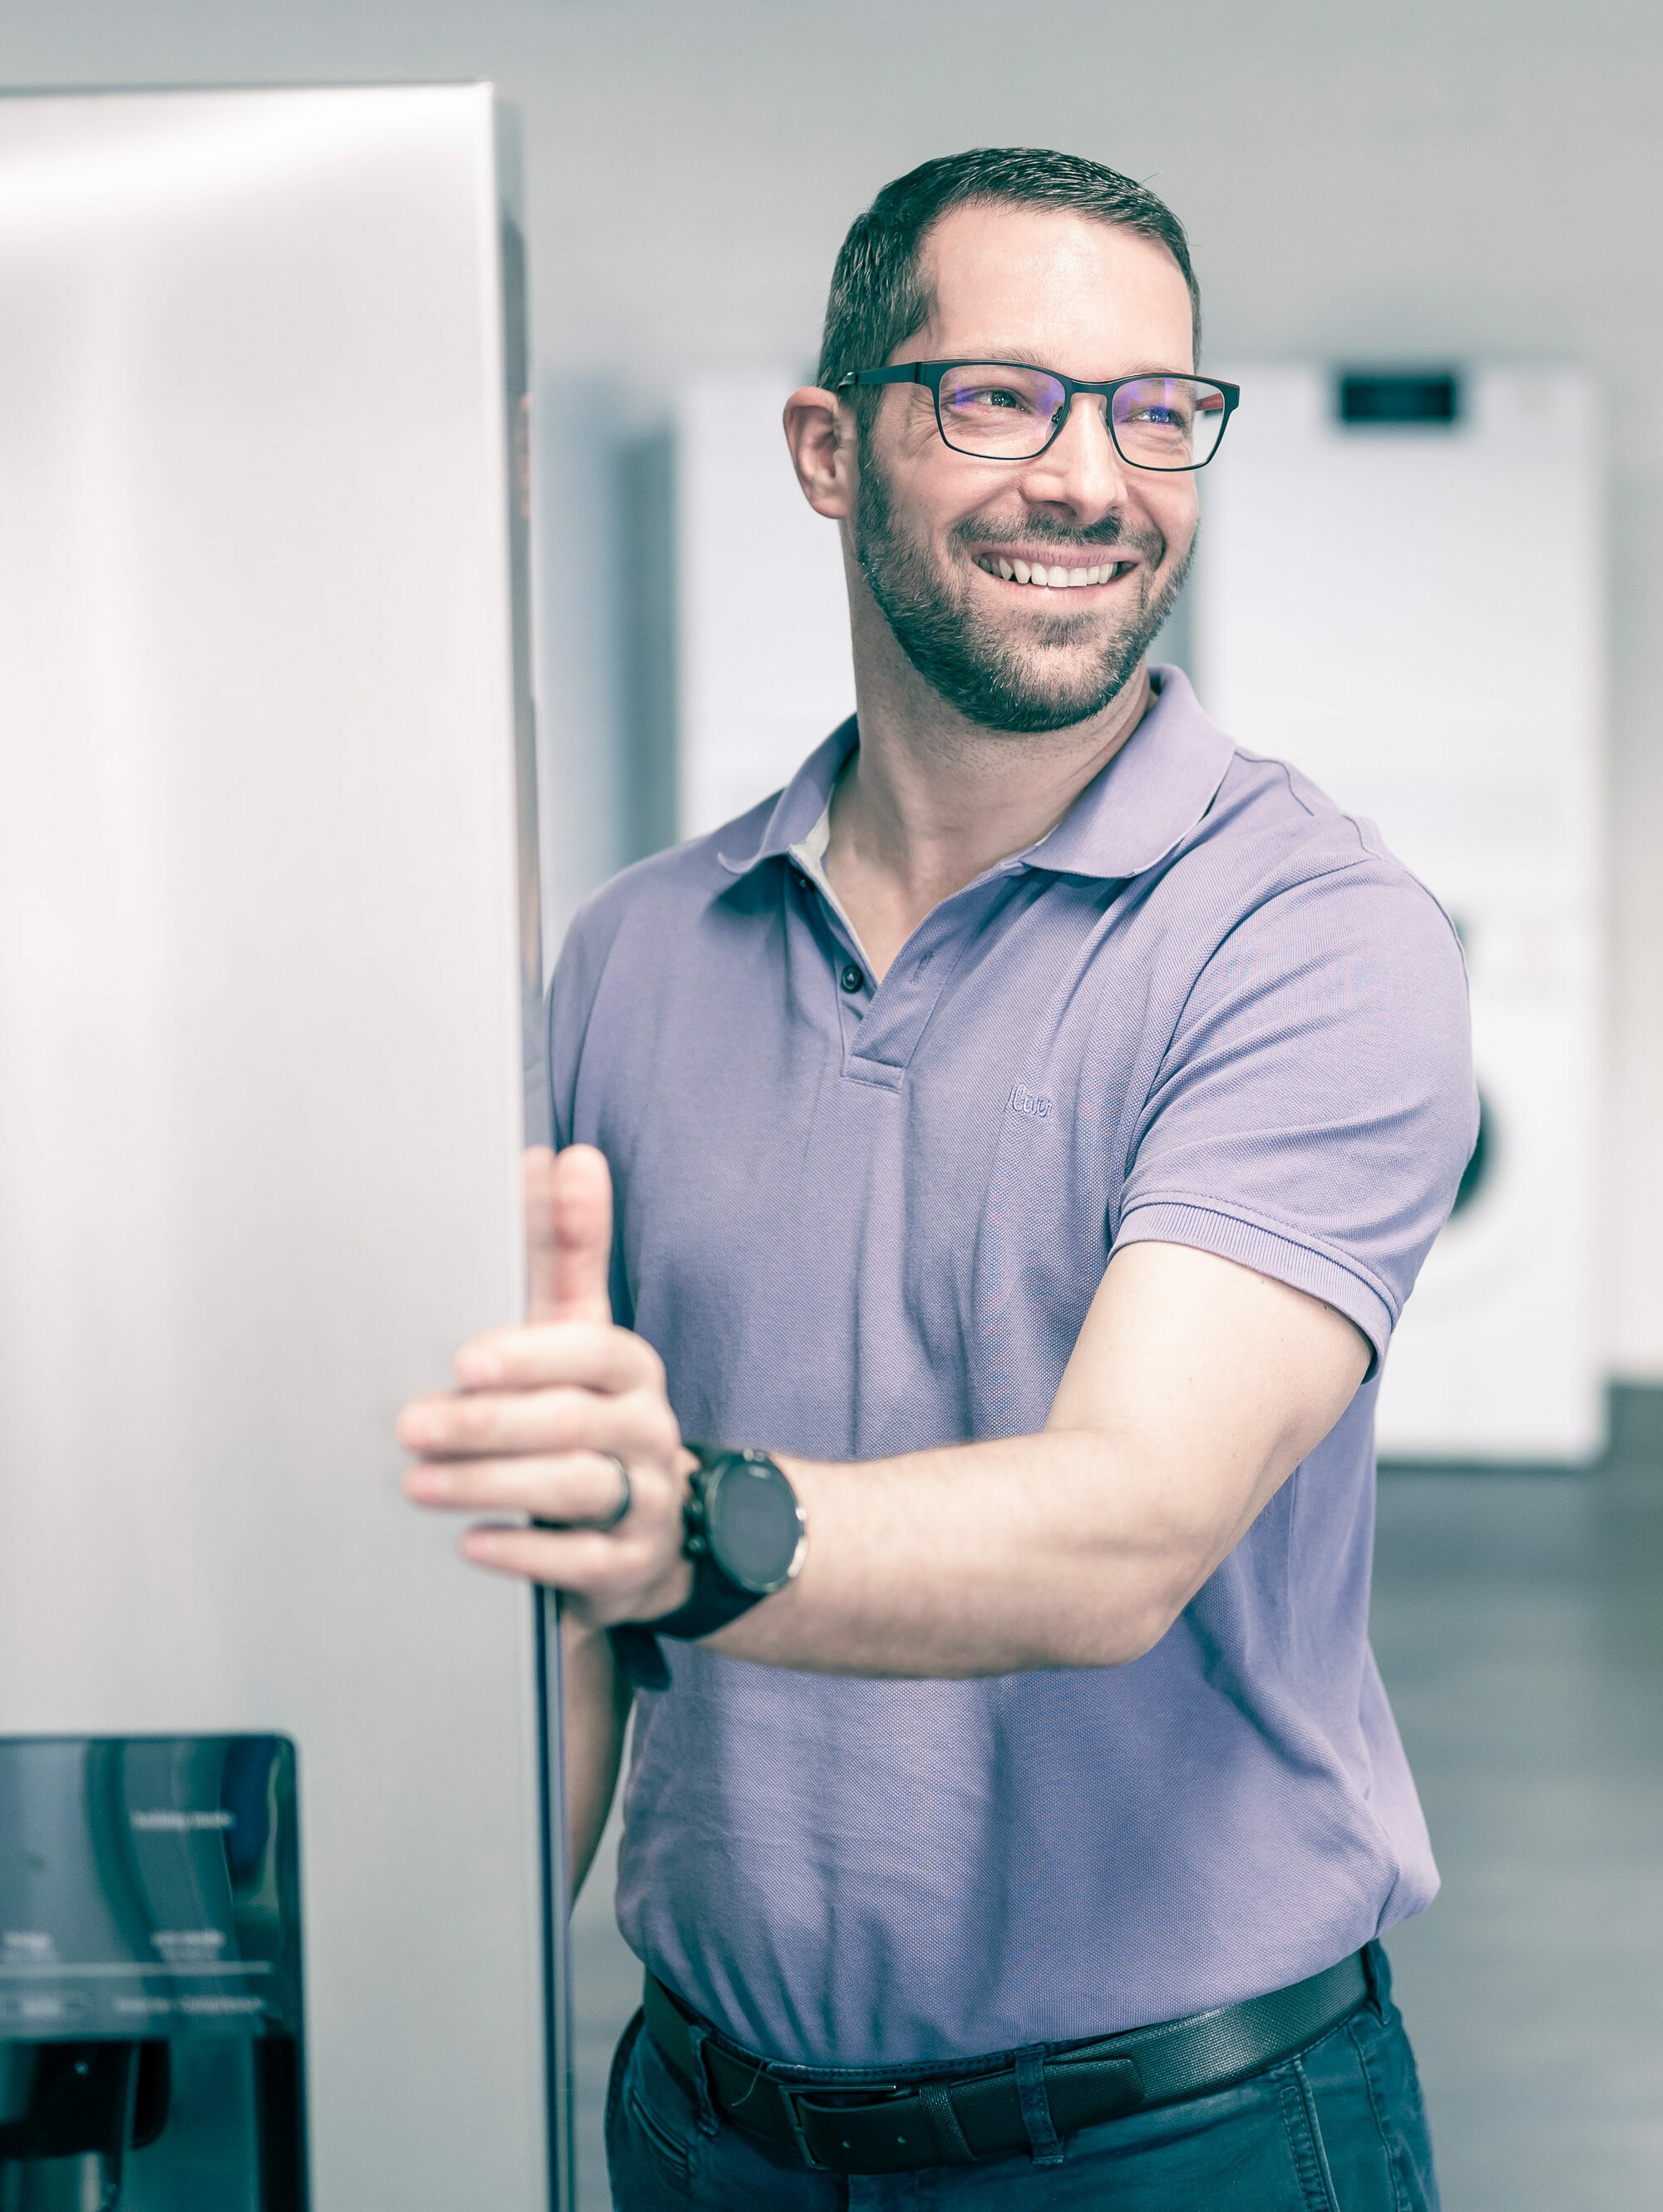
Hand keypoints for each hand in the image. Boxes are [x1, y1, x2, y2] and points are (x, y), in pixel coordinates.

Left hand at [398, 1144, 695, 1626]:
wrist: (649, 1530)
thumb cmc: (588, 1414)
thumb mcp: (582, 1333)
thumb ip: (571, 1251)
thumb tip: (567, 1156)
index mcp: (631, 1368)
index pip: (593, 1351)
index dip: (532, 1354)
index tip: (466, 1361)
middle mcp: (648, 1430)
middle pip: (573, 1422)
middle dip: (487, 1425)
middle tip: (411, 1425)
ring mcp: (647, 1501)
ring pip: (575, 1489)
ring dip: (490, 1485)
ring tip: (417, 1485)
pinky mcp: (631, 1567)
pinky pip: (582, 1562)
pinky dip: (524, 1553)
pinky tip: (469, 1546)